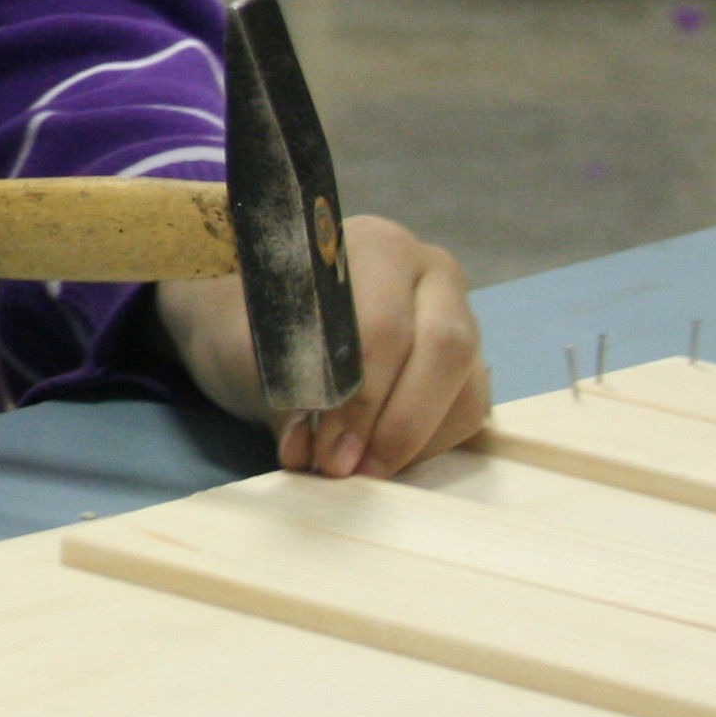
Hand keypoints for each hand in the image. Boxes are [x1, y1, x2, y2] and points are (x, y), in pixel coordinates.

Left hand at [157, 213, 490, 478]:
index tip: (325, 449)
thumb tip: (310, 447)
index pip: (384, 326)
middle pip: (445, 349)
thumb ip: (282, 392)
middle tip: (350, 469)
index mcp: (375, 246)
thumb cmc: (248, 323)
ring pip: (466, 387)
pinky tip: (378, 459)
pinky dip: (427, 447)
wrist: (248, 322)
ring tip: (358, 470)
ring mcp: (458, 318)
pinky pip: (468, 413)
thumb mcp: (248, 347)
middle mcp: (429, 273)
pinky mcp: (467, 365)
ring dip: (415, 442)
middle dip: (399, 423)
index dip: (361, 397)